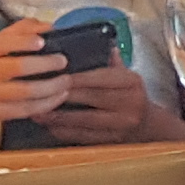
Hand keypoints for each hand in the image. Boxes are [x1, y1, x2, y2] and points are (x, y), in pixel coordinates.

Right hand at [0, 19, 69, 128]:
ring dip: (52, 87)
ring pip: (25, 92)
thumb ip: (22, 30)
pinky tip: (60, 96)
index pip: (1, 43)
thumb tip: (49, 26)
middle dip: (45, 64)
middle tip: (63, 61)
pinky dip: (47, 103)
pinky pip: (25, 109)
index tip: (43, 41)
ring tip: (67, 81)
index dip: (23, 42)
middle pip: (16, 67)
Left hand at [32, 65, 158, 144]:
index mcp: (131, 82)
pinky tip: (50, 127)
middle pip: (91, 98)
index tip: (55, 76)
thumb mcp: (126, 75)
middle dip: (62, 96)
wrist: (147, 125)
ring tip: (37, 112)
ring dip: (58, 117)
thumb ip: (110, 62)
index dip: (76, 78)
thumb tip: (97, 43)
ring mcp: (121, 123)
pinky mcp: (112, 140)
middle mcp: (130, 102)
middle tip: (38, 93)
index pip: (101, 78)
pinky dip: (65, 132)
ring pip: (85, 120)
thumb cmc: (130, 95)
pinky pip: (84, 136)